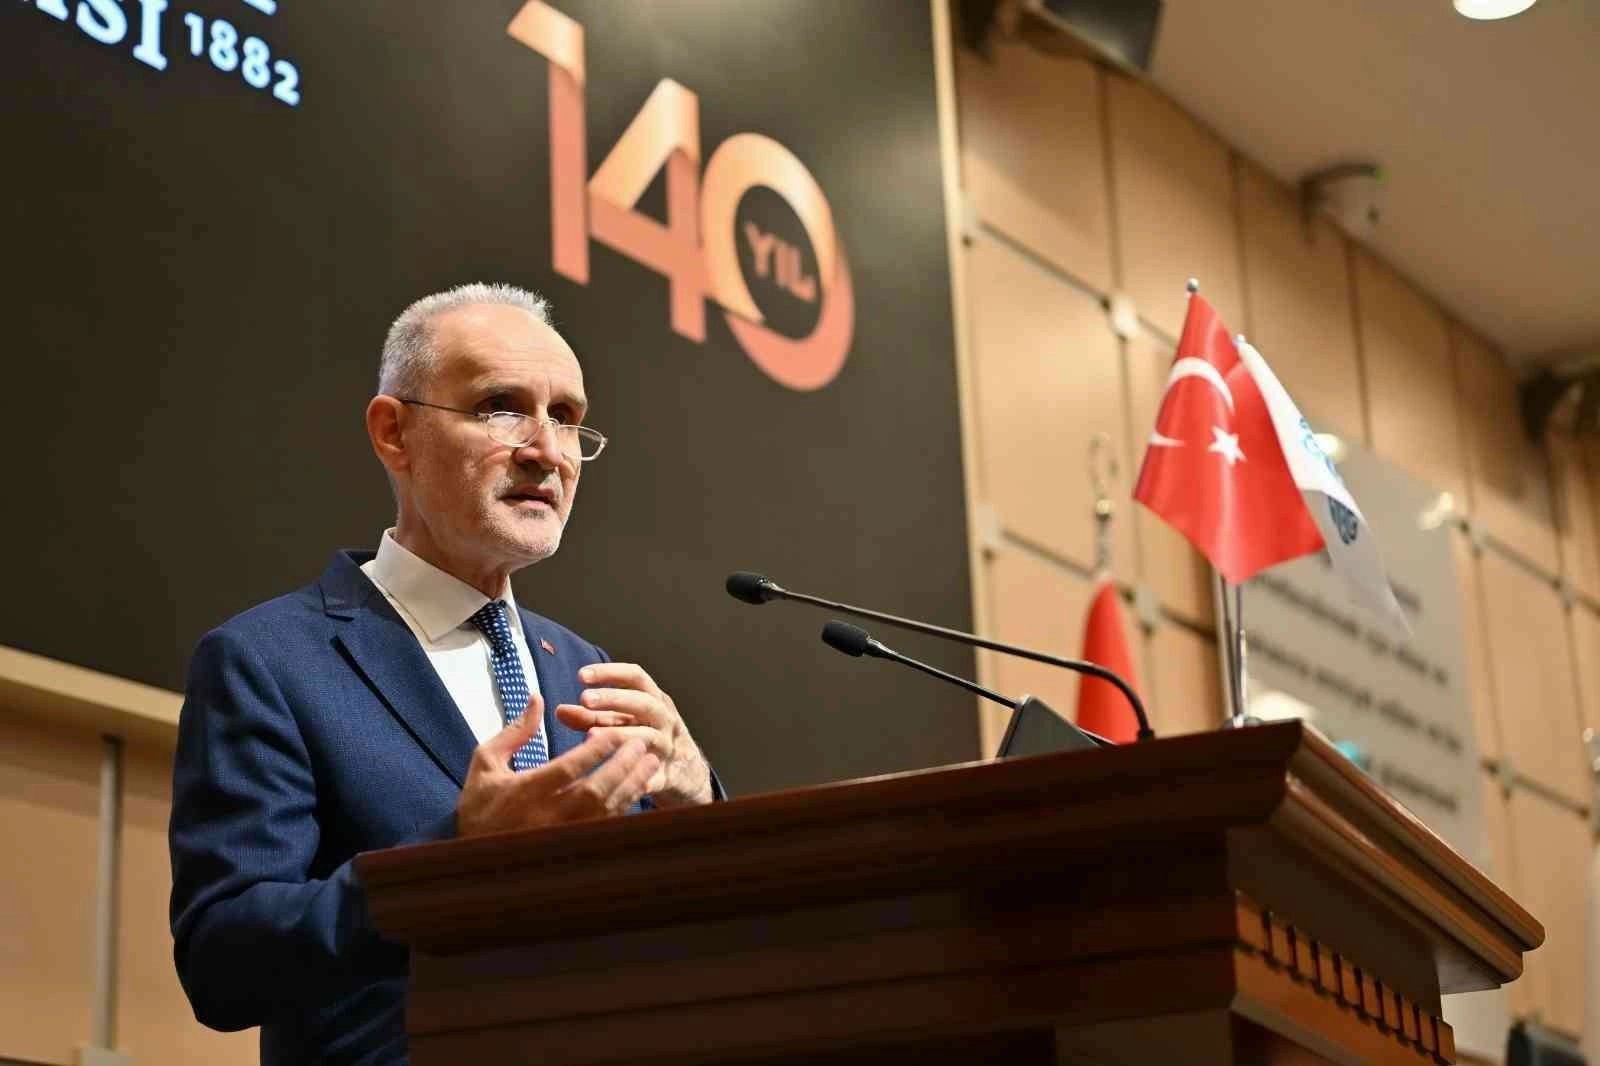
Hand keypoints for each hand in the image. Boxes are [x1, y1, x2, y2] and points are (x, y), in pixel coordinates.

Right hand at [455, 695, 659, 837]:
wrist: (471, 858)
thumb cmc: (480, 804)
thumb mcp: (486, 763)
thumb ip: (514, 732)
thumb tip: (538, 699)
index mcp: (524, 793)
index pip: (567, 770)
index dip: (595, 752)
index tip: (615, 732)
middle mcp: (545, 818)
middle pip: (593, 792)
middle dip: (621, 767)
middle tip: (641, 744)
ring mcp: (560, 837)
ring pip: (605, 813)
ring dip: (630, 787)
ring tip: (650, 763)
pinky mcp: (570, 849)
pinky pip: (604, 829)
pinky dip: (624, 808)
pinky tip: (637, 790)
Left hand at [555, 662, 713, 806]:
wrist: (688, 773)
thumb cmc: (647, 738)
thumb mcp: (623, 723)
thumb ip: (591, 717)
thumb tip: (559, 710)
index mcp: (653, 700)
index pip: (635, 677)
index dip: (610, 673)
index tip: (582, 675)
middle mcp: (665, 719)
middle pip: (644, 703)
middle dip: (614, 699)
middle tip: (585, 699)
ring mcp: (670, 747)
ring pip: (650, 737)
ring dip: (623, 734)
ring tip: (591, 735)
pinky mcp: (671, 776)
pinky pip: (656, 777)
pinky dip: (639, 777)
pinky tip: (617, 779)